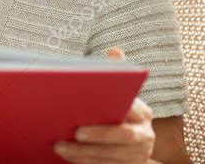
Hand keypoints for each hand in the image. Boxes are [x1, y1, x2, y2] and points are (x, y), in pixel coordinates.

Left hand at [53, 48, 154, 163]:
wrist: (135, 144)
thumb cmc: (120, 112)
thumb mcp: (121, 94)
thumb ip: (118, 74)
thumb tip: (115, 51)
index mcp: (143, 113)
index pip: (130, 111)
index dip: (111, 110)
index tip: (88, 111)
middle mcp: (145, 136)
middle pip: (123, 137)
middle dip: (98, 136)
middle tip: (74, 132)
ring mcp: (138, 156)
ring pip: (112, 157)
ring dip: (85, 154)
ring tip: (60, 147)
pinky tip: (66, 158)